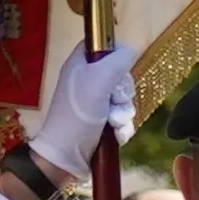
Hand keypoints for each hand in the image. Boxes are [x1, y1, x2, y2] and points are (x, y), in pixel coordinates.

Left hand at [22, 38, 136, 186]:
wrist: (67, 155)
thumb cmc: (78, 114)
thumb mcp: (99, 80)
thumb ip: (117, 60)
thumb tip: (131, 48)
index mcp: (80, 64)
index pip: (99, 44)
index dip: (113, 51)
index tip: (121, 64)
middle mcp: (87, 80)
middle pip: (119, 73)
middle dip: (124, 89)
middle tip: (116, 99)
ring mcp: (95, 102)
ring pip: (124, 97)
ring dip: (124, 111)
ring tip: (114, 122)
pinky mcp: (102, 121)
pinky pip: (123, 116)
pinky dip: (123, 125)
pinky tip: (117, 133)